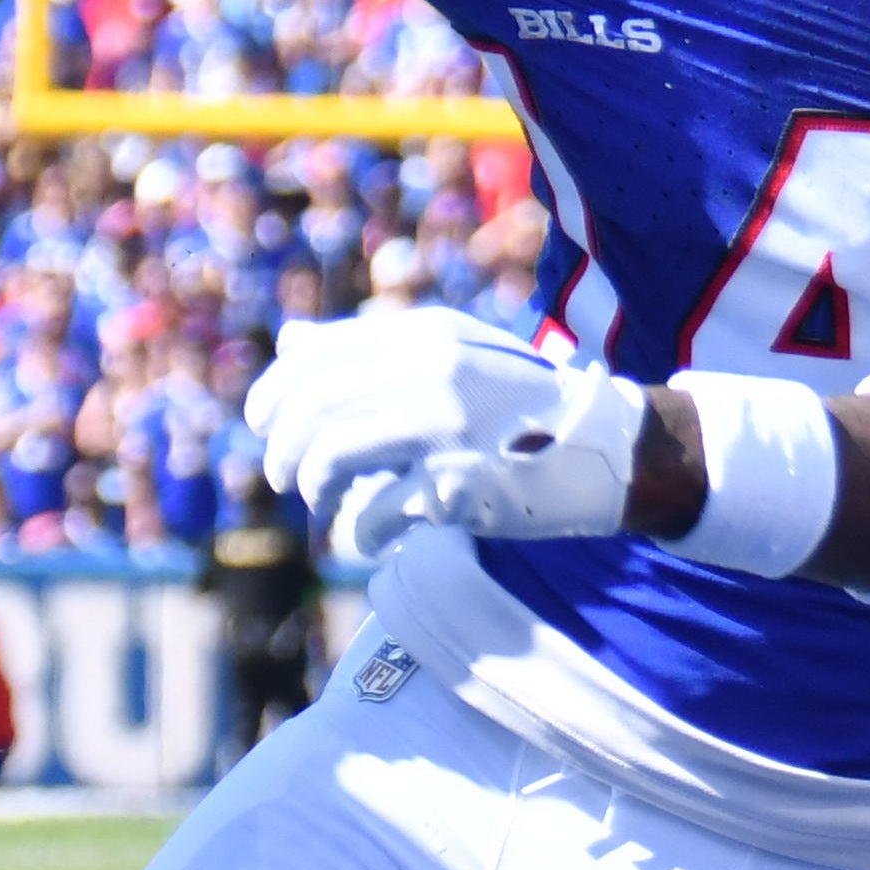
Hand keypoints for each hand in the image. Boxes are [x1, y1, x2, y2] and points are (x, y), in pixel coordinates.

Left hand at [247, 309, 646, 559]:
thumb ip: (371, 347)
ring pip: (331, 456)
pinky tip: (370, 535)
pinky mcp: (461, 486)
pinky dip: (360, 530)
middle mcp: (432, 371)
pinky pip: (376, 513)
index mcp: (425, 334)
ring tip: (324, 503)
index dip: (272, 393)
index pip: (316, 356)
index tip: (261, 425)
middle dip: (284, 448)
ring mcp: (447, 428)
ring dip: (314, 488)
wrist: (608, 448)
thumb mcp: (452, 354)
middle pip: (314, 407)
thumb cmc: (518, 404)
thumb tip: (289, 341)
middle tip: (286, 478)